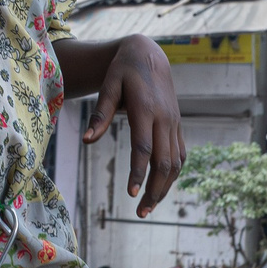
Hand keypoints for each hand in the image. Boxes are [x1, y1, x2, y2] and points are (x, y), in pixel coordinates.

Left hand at [82, 36, 183, 216]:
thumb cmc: (124, 70)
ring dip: (165, 187)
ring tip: (148, 207)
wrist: (150, 54)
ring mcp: (174, 122)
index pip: (144, 147)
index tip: (131, 193)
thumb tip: (86, 140)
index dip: (139, 172)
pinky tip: (161, 188)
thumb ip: (100, 114)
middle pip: (164, 161)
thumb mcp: (108, 85)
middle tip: (140, 212)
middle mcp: (164, 118)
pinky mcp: (177, 125)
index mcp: (146, 109)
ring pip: (176, 162)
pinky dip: (173, 174)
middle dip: (154, 189)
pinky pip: (180, 154)